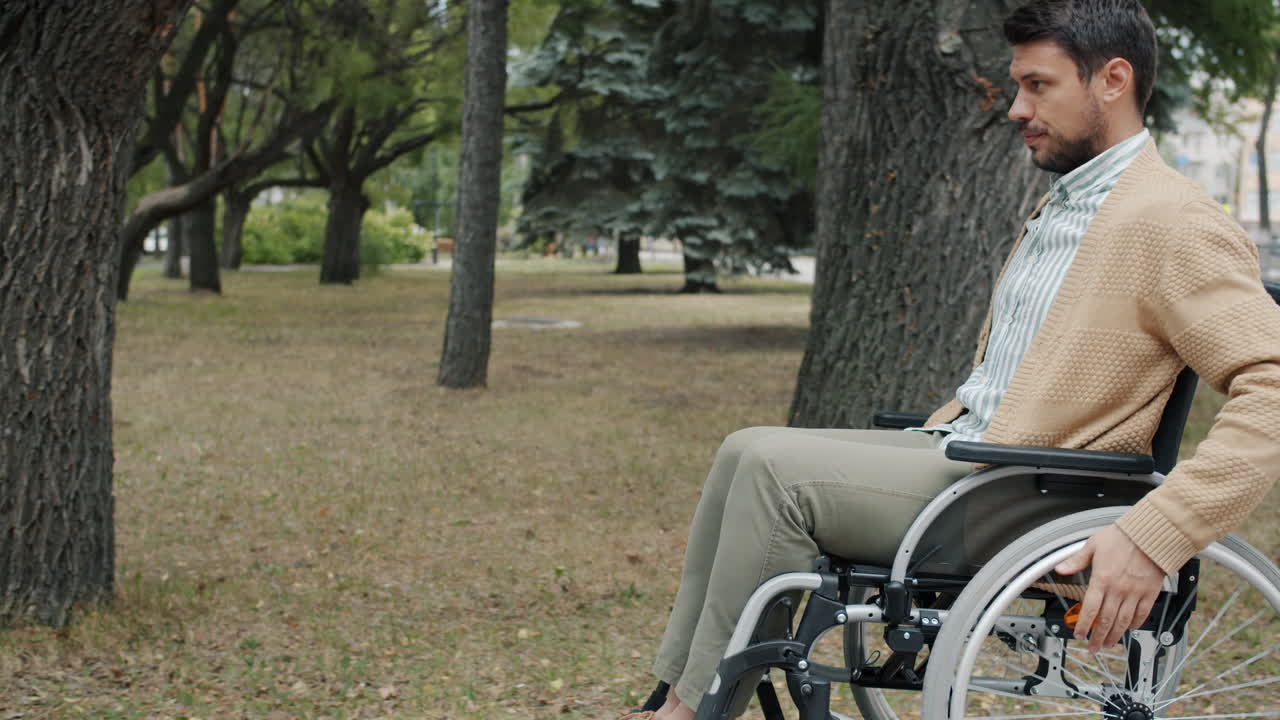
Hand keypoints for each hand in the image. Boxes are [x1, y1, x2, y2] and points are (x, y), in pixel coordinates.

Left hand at [1054, 524, 1166, 651]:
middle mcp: (1118, 589)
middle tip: (1094, 647)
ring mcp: (1135, 593)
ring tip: (1110, 644)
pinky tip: (1130, 629)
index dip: (1084, 626)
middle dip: (1098, 637)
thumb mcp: (1093, 545)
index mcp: (1102, 579)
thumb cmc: (1122, 537)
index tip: (1079, 635)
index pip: (1090, 609)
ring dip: (1116, 635)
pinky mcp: (1150, 592)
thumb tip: (1060, 569)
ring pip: (1124, 620)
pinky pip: (1143, 613)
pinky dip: (1136, 623)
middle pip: (1106, 620)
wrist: (1150, 535)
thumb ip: (1076, 561)